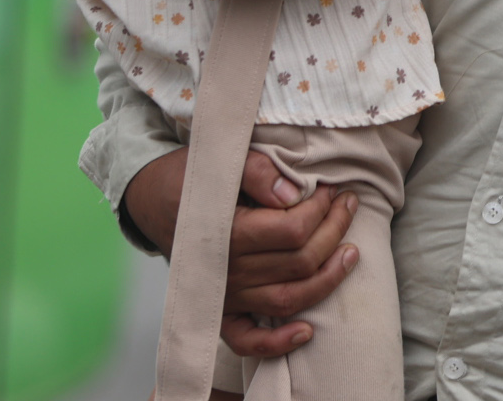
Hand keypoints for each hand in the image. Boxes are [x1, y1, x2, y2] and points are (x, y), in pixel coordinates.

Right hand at [124, 147, 361, 357]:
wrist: (150, 199)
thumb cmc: (190, 177)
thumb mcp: (221, 159)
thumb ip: (258, 170)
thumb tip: (294, 195)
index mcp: (228, 232)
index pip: (293, 229)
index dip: (321, 209)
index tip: (331, 189)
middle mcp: (227, 270)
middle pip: (300, 262)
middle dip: (334, 231)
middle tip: (346, 205)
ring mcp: (225, 294)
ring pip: (288, 299)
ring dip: (328, 279)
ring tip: (351, 252)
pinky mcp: (220, 309)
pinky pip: (246, 340)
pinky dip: (277, 343)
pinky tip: (307, 331)